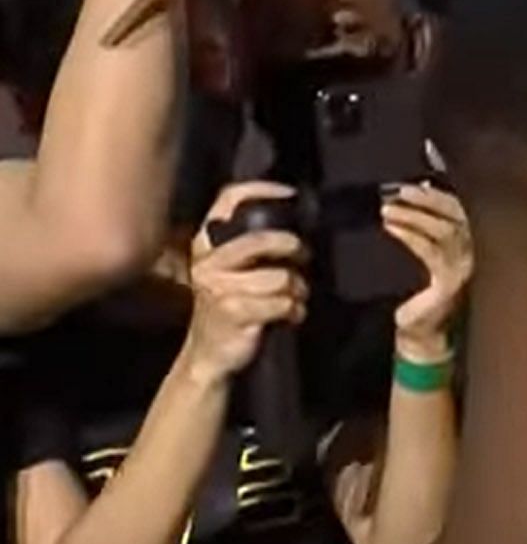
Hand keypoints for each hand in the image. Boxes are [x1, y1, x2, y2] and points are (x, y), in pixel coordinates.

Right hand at [183, 182, 308, 383]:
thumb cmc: (231, 306)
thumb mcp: (232, 270)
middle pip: (262, 238)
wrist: (210, 354)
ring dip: (298, 289)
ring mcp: (218, 286)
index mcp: (207, 243)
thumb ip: (252, 246)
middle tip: (303, 258)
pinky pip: (283, 303)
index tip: (290, 194)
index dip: (261, 190)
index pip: (227, 200)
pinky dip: (295, 311)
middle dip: (294, 248)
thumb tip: (297, 224)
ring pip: (280, 276)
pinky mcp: (234, 311)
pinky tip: (288, 316)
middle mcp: (208, 261)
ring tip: (293, 298)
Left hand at [386, 185, 472, 361]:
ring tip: (388, 210)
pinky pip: (431, 251)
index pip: (461, 211)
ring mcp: (466, 268)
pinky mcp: (451, 281)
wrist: (425, 332)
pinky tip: (392, 228)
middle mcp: (476, 254)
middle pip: (457, 216)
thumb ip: (429, 233)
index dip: (438, 197)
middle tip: (402, 192)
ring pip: (444, 231)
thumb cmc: (425, 296)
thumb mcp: (430, 258)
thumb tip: (414, 200)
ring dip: (414, 216)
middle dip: (429, 201)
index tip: (413, 187)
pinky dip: (411, 236)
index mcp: (472, 246)